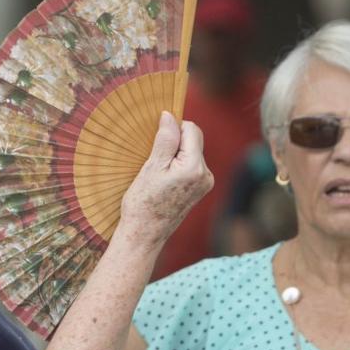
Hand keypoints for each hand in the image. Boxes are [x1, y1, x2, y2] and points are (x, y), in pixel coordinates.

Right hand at [118, 112, 212, 249]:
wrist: (144, 234)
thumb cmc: (143, 202)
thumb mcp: (151, 166)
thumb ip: (165, 139)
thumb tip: (170, 115)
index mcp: (195, 167)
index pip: (191, 129)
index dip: (173, 129)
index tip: (156, 142)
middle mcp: (206, 175)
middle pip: (193, 140)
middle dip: (174, 143)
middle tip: (155, 162)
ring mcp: (205, 184)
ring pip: (191, 152)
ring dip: (175, 155)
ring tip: (158, 174)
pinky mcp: (200, 189)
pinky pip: (191, 165)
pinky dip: (177, 166)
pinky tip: (164, 181)